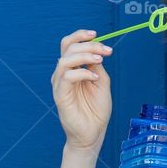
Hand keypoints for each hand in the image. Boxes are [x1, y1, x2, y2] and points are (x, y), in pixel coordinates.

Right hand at [51, 29, 113, 150]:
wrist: (93, 133)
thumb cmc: (96, 109)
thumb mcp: (102, 81)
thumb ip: (96, 65)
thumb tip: (96, 49)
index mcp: (72, 68)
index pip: (70, 45)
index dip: (81, 36)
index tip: (97, 35)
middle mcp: (63, 73)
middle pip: (67, 48)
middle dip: (88, 45)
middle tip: (106, 51)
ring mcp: (60, 84)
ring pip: (65, 59)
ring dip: (85, 55)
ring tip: (100, 60)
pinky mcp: (60, 95)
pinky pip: (67, 76)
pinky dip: (82, 73)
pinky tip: (94, 77)